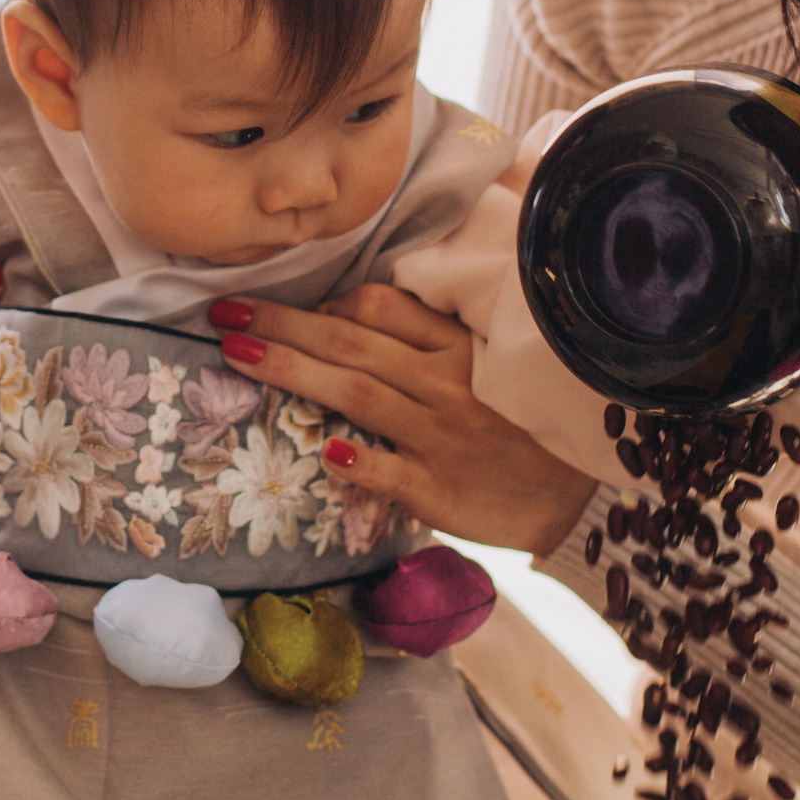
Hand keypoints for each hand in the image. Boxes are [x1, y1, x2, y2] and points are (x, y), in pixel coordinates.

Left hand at [209, 286, 599, 557]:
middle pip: (351, 346)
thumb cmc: (517, 422)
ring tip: (236, 355)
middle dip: (280, 325)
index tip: (273, 304)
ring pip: (358, 396)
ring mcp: (442, 439)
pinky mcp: (441, 492)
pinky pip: (393, 473)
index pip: (382, 308)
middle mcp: (447, 385)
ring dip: (292, 372)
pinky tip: (326, 453)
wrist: (578, 497)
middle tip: (222, 313)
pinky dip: (361, 462)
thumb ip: (424, 338)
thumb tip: (346, 314)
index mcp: (458, 348)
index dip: (322, 303)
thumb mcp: (485, 365)